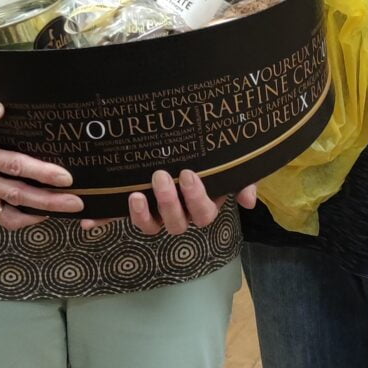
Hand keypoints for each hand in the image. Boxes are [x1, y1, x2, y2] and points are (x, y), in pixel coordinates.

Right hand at [0, 90, 82, 228]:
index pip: (13, 166)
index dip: (41, 173)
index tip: (66, 177)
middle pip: (17, 195)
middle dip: (50, 201)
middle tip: (78, 203)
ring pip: (7, 215)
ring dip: (37, 216)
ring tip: (64, 213)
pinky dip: (18, 219)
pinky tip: (37, 213)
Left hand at [124, 168, 256, 238]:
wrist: (181, 141)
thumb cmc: (211, 157)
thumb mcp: (232, 165)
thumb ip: (244, 180)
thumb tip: (248, 201)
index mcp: (204, 205)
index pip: (203, 214)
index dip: (196, 199)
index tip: (187, 174)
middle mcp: (182, 214)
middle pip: (178, 224)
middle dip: (169, 203)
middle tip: (161, 176)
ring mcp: (160, 214)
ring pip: (155, 227)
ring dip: (145, 215)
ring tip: (138, 194)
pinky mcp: (140, 209)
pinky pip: (133, 221)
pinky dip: (125, 216)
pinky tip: (119, 204)